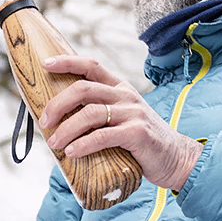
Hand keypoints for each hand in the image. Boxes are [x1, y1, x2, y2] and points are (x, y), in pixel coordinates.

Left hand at [39, 54, 201, 190]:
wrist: (176, 158)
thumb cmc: (142, 142)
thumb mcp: (121, 120)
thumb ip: (99, 117)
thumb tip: (59, 126)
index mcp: (120, 88)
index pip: (91, 65)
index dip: (67, 62)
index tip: (46, 64)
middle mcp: (126, 96)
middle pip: (84, 89)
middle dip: (58, 104)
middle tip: (45, 122)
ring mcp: (133, 113)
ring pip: (90, 113)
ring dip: (66, 128)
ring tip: (54, 143)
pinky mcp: (138, 133)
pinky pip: (103, 136)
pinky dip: (84, 144)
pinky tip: (72, 153)